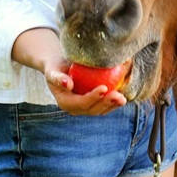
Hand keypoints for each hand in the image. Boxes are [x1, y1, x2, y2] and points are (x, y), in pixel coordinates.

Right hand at [11, 28, 126, 115]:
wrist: (59, 67)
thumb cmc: (55, 66)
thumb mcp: (52, 70)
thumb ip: (58, 78)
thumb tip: (68, 84)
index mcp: (65, 102)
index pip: (81, 103)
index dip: (93, 98)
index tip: (104, 88)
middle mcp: (76, 108)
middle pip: (93, 109)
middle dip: (106, 103)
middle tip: (118, 95)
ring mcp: (85, 108)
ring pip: (100, 110)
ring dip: (112, 105)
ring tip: (123, 98)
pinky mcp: (93, 104)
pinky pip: (104, 105)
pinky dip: (113, 102)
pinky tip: (123, 95)